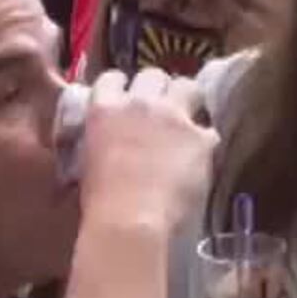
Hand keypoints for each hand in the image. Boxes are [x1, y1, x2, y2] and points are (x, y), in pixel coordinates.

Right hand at [80, 68, 216, 232]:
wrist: (130, 221)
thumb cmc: (99, 202)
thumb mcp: (87, 161)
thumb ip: (101, 138)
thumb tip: (109, 140)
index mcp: (104, 108)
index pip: (112, 78)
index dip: (121, 88)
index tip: (125, 100)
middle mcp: (140, 103)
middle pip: (153, 76)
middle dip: (157, 90)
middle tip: (159, 112)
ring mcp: (174, 116)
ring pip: (187, 86)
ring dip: (186, 100)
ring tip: (185, 123)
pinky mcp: (201, 138)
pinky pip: (209, 130)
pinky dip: (205, 141)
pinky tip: (201, 156)